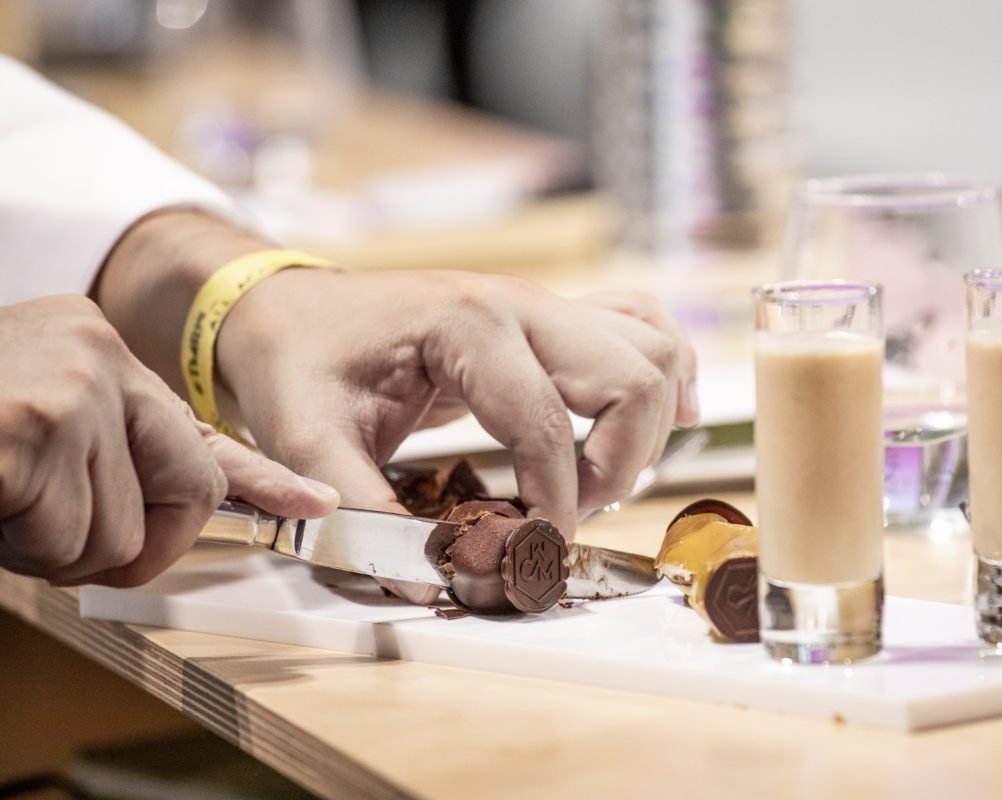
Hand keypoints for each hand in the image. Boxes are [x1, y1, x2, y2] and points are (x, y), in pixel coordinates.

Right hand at [0, 296, 339, 586]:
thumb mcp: (34, 421)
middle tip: (49, 533)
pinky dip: (22, 549)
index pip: (202, 431)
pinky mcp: (34, 425)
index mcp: (101, 353)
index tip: (316, 501)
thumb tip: (148, 525)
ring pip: (124, 536)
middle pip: (189, 493)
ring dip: (57, 551)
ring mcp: (74, 388)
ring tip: (7, 504)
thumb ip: (104, 454)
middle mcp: (100, 358)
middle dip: (132, 544)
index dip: (267, 479)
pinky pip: (67, 541)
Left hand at [216, 269, 699, 536]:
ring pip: (653, 352)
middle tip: (568, 513)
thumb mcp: (305, 437)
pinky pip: (642, 329)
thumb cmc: (298, 359)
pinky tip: (661, 419)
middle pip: (631, 379)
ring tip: (597, 478)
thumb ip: (360, 510)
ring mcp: (543, 305)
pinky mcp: (551, 318)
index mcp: (466, 324)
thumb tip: (424, 580)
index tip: (533, 550)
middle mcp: (521, 304)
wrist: (289, 305)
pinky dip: (666, 374)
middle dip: (618, 465)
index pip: (546, 424)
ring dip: (645, 426)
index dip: (554, 502)